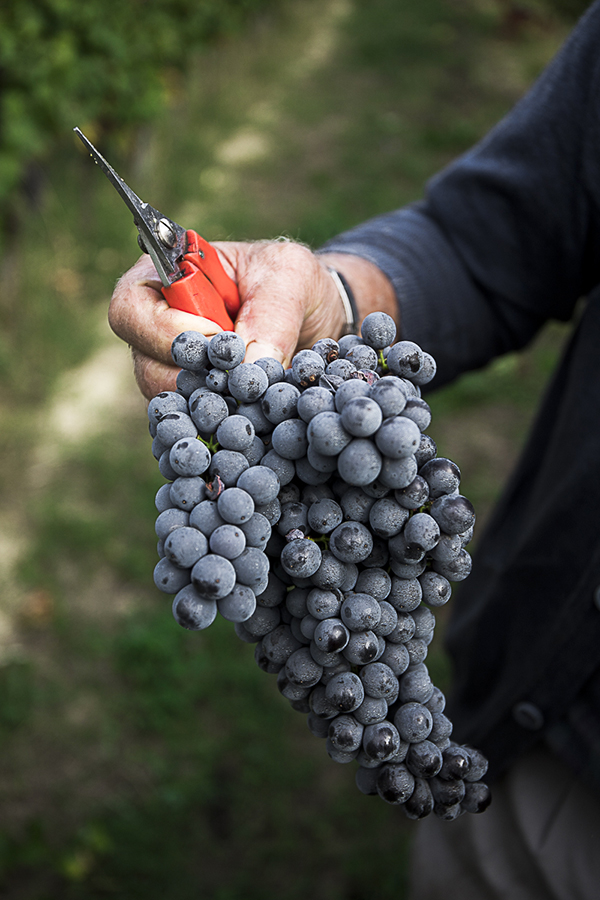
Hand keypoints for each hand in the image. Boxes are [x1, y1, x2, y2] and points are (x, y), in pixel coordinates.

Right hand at [108, 238, 396, 398]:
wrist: (310, 313)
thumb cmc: (289, 279)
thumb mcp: (290, 277)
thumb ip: (270, 315)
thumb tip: (247, 371)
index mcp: (160, 278)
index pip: (132, 310)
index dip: (171, 332)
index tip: (222, 340)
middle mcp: (152, 327)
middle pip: (145, 365)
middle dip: (197, 377)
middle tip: (245, 377)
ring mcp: (167, 368)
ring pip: (168, 401)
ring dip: (214, 403)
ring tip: (258, 394)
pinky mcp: (191, 399)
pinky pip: (193, 421)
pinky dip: (225, 421)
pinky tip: (256, 413)